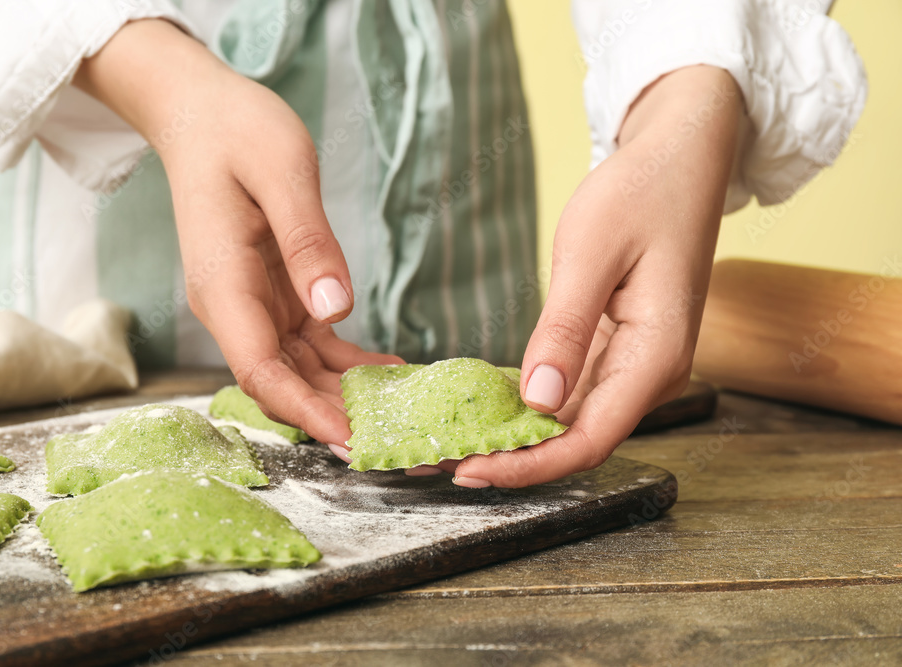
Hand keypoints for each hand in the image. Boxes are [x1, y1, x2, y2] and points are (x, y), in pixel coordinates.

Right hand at [74, 20, 400, 446]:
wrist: (202, 113)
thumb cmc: (236, 131)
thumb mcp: (282, 172)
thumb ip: (308, 242)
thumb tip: (336, 309)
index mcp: (223, 285)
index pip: (258, 369)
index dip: (302, 410)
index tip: (348, 440)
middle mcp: (233, 306)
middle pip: (279, 381)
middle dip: (328, 416)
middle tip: (389, 442)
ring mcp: (253, 304)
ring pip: (297, 369)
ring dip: (341, 395)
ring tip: (399, 412)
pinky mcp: (274, 294)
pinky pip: (311, 342)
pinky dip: (345, 362)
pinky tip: (387, 369)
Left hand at [452, 66, 743, 487]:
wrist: (682, 157)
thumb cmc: (642, 192)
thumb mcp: (591, 253)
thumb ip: (565, 329)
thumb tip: (537, 400)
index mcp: (655, 356)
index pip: (590, 440)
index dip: (529, 466)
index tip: (469, 471)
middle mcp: (651, 373)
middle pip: (578, 441)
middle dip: (511, 460)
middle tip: (440, 462)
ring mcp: (637, 364)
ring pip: (573, 423)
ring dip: (516, 438)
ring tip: (452, 442)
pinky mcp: (619, 349)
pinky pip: (573, 393)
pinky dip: (529, 406)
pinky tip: (486, 408)